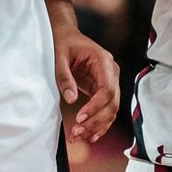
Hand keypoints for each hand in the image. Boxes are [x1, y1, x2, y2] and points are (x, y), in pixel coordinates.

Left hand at [52, 23, 119, 142]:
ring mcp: (110, 81)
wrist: (67, 35)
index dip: (95, 106)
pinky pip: (106, 109)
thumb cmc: (64, 43)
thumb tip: (72, 99)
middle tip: (77, 132)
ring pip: (111, 109)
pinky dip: (100, 123)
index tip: (79, 117)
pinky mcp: (103, 89)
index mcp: (104, 61)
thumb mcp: (59, 57)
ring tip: (79, 136)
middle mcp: (111, 72)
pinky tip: (90, 135)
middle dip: (95, 120)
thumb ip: (65, 77)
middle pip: (112, 102)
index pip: (107, 89)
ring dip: (97, 126)